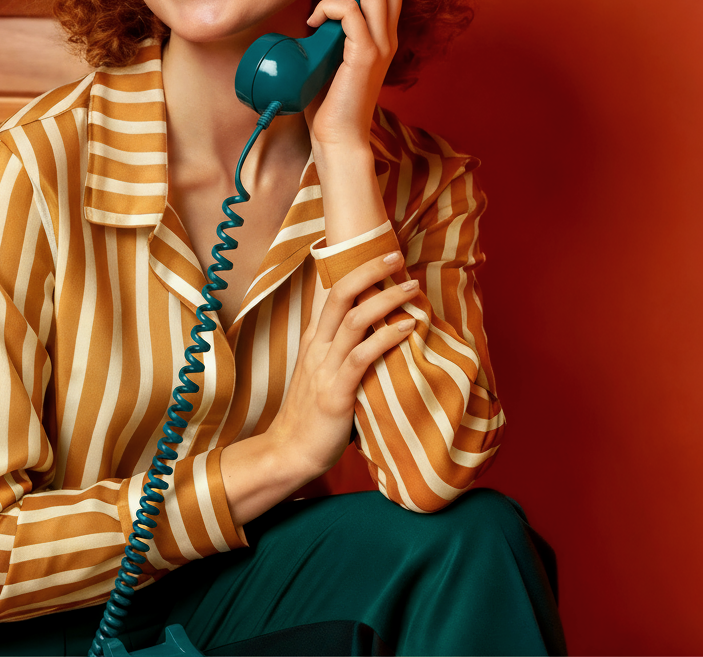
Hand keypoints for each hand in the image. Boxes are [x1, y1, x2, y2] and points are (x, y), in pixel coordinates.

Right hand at [263, 251, 417, 485]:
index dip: (355, 268)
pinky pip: (361, 357)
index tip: (380, 252)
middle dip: (369, 270)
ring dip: (386, 299)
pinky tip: (407, 328)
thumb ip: (346, 351)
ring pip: (354, 320)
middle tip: (396, 255)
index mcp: (315, 339)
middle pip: (340, 293)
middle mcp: (317, 346)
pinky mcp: (335, 393)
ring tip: (412, 288)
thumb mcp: (326, 372)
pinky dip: (386, 338)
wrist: (290, 451)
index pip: (331, 291)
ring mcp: (324, 368)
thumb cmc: (314, 413)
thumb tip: (380, 332)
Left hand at [305, 0, 403, 149]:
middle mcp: (388, 36)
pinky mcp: (365, 57)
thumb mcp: (330, 54)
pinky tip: (313, 24)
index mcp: (383, 33)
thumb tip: (309, 5)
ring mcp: (380, 46)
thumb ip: (330, 30)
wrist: (337, 136)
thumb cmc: (329, 100)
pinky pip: (352, 15)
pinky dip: (329, 8)